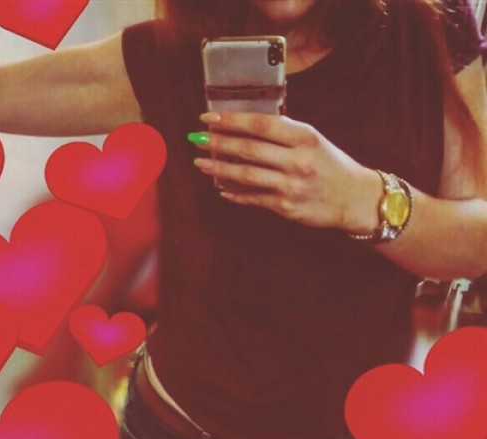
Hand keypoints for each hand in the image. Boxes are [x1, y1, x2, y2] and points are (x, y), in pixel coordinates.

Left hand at [192, 112, 381, 232]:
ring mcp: (290, 185)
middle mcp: (297, 160)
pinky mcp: (286, 206)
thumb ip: (283, 133)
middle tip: (198, 139)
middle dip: (219, 143)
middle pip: (249, 149)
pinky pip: (253, 198)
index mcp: (304, 137)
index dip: (231, 120)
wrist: (354, 198)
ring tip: (201, 163)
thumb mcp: (312, 140)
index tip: (209, 117)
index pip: (260, 124)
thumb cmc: (330, 165)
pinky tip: (221, 188)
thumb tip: (244, 127)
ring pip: (246, 175)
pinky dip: (235, 193)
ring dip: (220, 169)